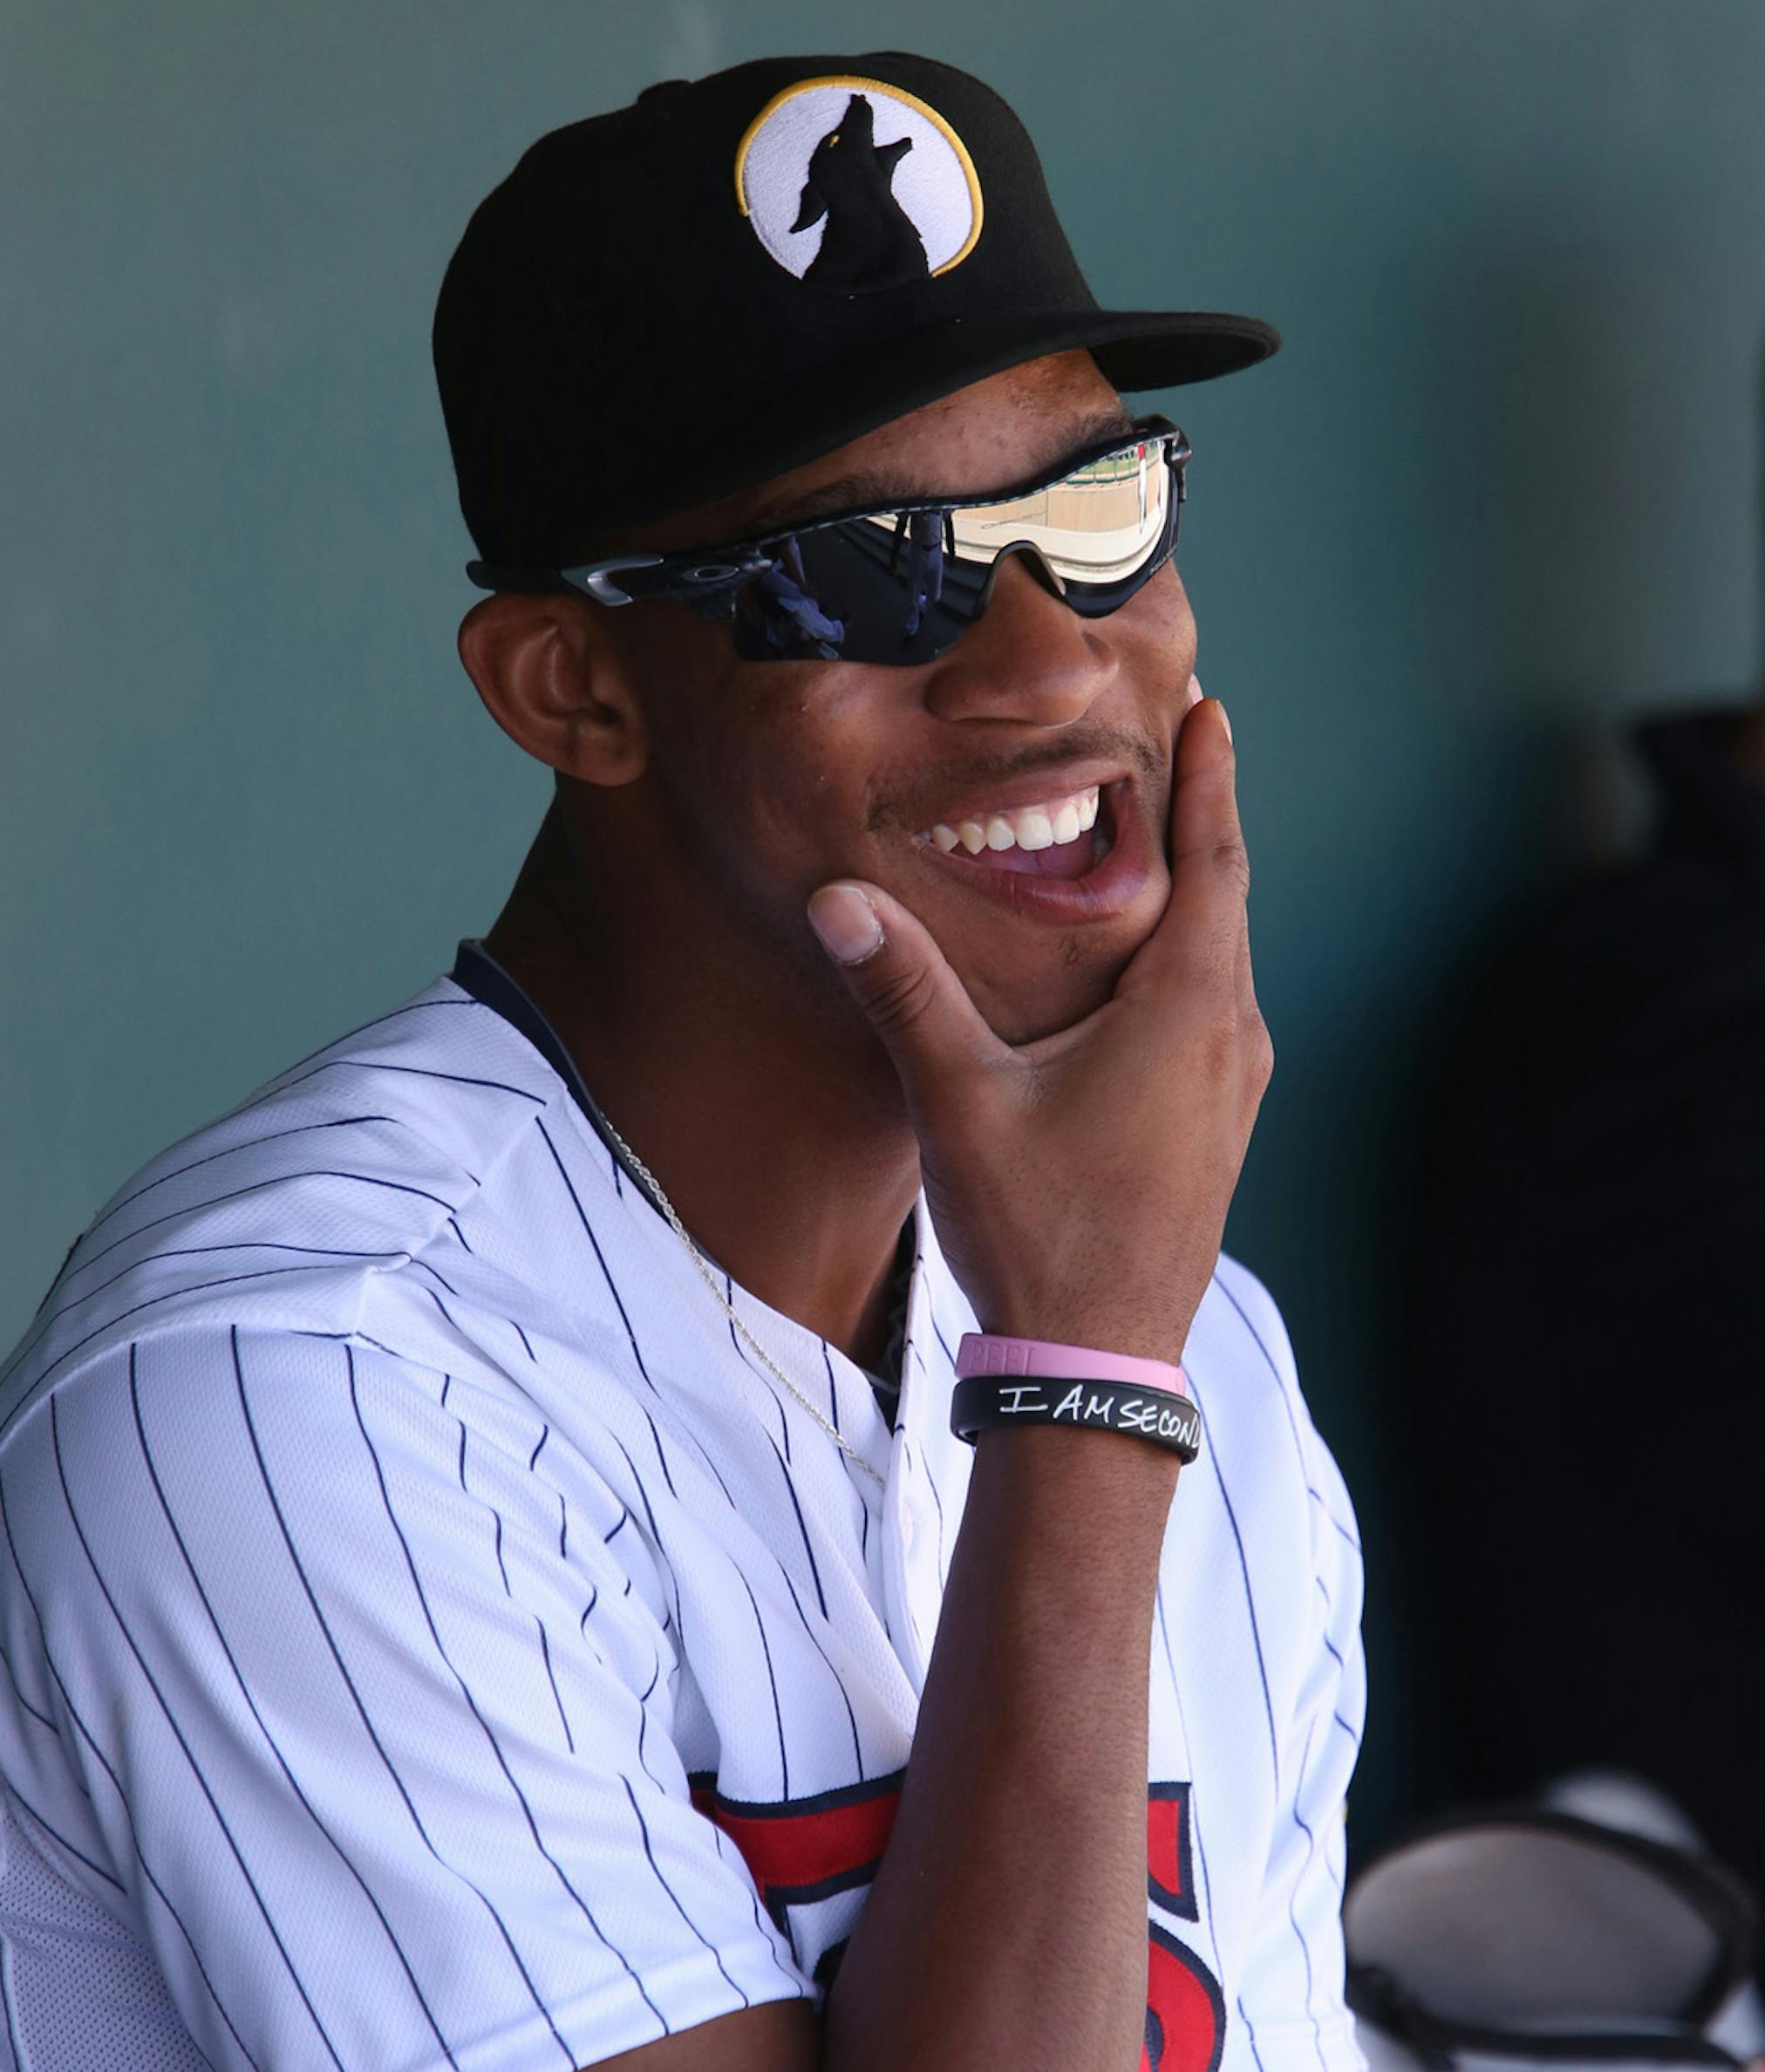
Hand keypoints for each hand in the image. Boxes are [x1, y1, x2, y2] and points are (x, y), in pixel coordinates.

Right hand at [808, 698, 1267, 1359]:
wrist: (1095, 1362)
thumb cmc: (1039, 1232)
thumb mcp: (959, 1103)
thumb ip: (904, 992)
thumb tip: (840, 900)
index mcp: (1188, 1012)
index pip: (1211, 861)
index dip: (1209, 778)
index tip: (1209, 708)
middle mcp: (1230, 1042)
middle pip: (1224, 903)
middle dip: (1200, 822)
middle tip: (1180, 746)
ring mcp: (1232, 1093)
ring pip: (1220, 964)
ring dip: (1193, 898)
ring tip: (1158, 843)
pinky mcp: (1216, 1132)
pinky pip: (1211, 1016)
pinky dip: (1185, 965)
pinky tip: (1144, 971)